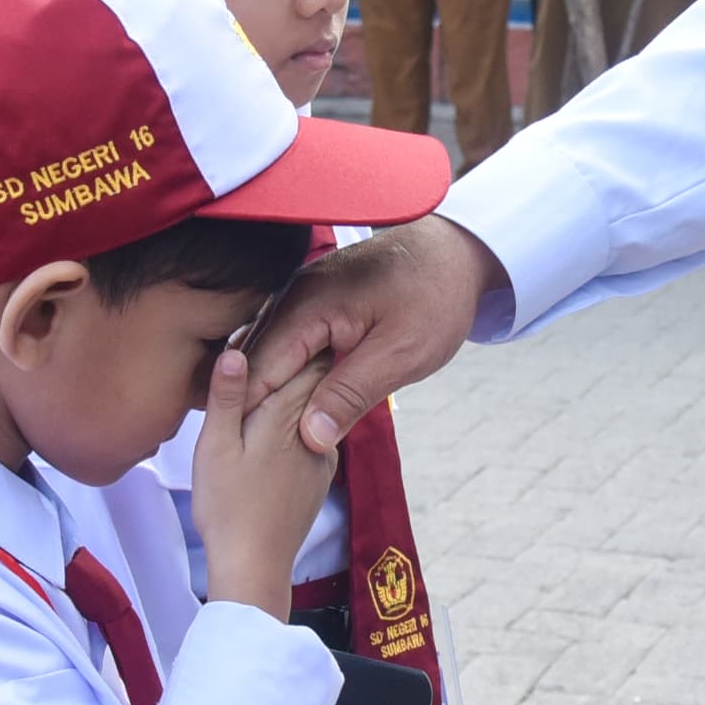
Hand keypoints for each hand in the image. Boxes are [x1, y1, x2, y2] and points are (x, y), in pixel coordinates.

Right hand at [191, 341, 340, 610]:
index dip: (298, 330)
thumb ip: (228, 397)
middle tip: (283, 331)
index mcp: (286, 415)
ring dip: (303, 385)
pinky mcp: (319, 474)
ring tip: (280, 368)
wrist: (256, 566)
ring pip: (317, 403)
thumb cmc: (228, 508)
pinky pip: (315, 429)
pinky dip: (302, 416)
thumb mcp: (216, 447)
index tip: (283, 312)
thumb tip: (237, 349)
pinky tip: (282, 419)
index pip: (308, 355)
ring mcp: (321, 453)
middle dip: (303, 352)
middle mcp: (313, 429)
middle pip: (317, 374)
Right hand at [246, 213, 496, 456]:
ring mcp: (300, 296)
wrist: (455, 251)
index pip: (257, 369)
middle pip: (253, 361)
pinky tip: (296, 403)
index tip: (251, 453)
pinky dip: (287, 373)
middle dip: (255, 406)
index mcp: (307, 305)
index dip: (250, 413)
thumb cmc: (436, 296)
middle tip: (260, 454)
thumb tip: (310, 437)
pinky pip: (287, 343)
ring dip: (270, 392)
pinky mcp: (312, 302)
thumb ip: (351, 394)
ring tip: (271, 437)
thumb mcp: (401, 354)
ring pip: (268, 353)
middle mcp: (292, 296)